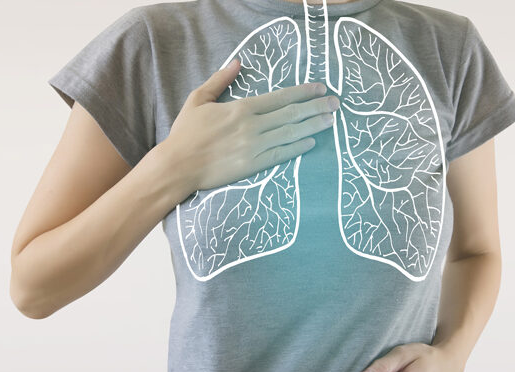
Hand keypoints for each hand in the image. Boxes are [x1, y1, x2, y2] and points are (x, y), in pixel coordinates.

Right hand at [157, 58, 339, 191]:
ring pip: (291, 133)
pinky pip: (281, 155)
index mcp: (241, 108)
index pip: (280, 97)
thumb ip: (220, 80)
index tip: (320, 88)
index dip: (303, 92)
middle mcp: (253, 126)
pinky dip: (298, 148)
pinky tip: (311, 142)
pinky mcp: (253, 166)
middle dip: (316, 107)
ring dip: (313, 126)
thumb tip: (237, 63)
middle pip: (291, 114)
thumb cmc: (186, 133)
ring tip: (331, 120)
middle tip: (336, 103)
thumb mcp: (198, 99)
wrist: (178, 165)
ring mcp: (255, 147)